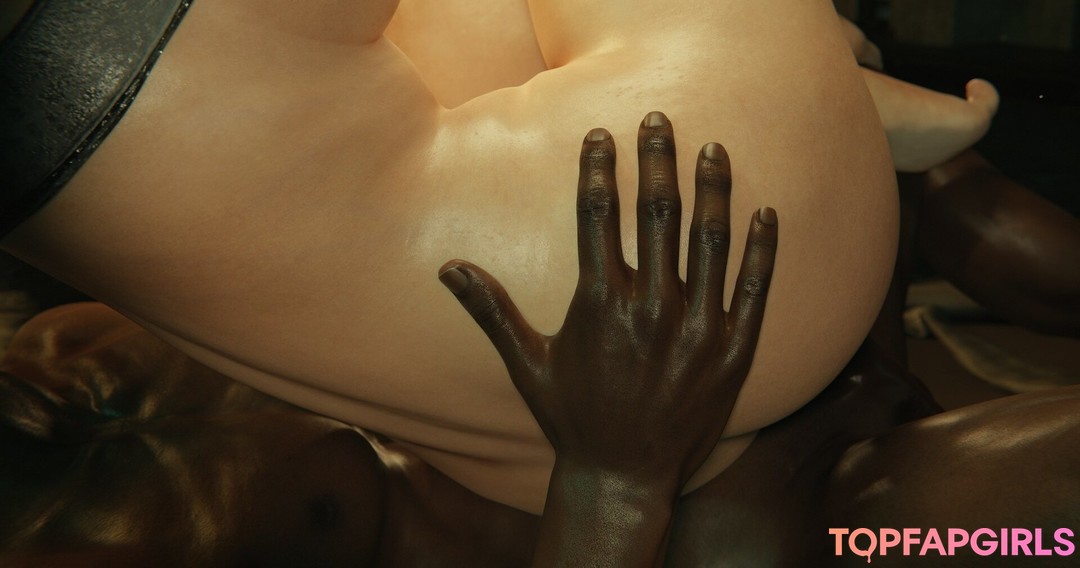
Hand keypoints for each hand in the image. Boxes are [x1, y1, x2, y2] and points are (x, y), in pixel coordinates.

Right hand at [438, 112, 778, 490]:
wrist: (623, 477)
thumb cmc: (572, 418)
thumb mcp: (527, 363)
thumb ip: (491, 310)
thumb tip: (447, 268)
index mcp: (600, 303)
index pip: (597, 217)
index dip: (599, 169)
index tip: (602, 134)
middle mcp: (651, 308)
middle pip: (657, 215)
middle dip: (657, 160)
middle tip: (660, 121)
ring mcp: (697, 329)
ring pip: (710, 242)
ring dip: (713, 190)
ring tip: (714, 149)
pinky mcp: (732, 352)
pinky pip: (754, 290)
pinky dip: (762, 250)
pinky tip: (765, 212)